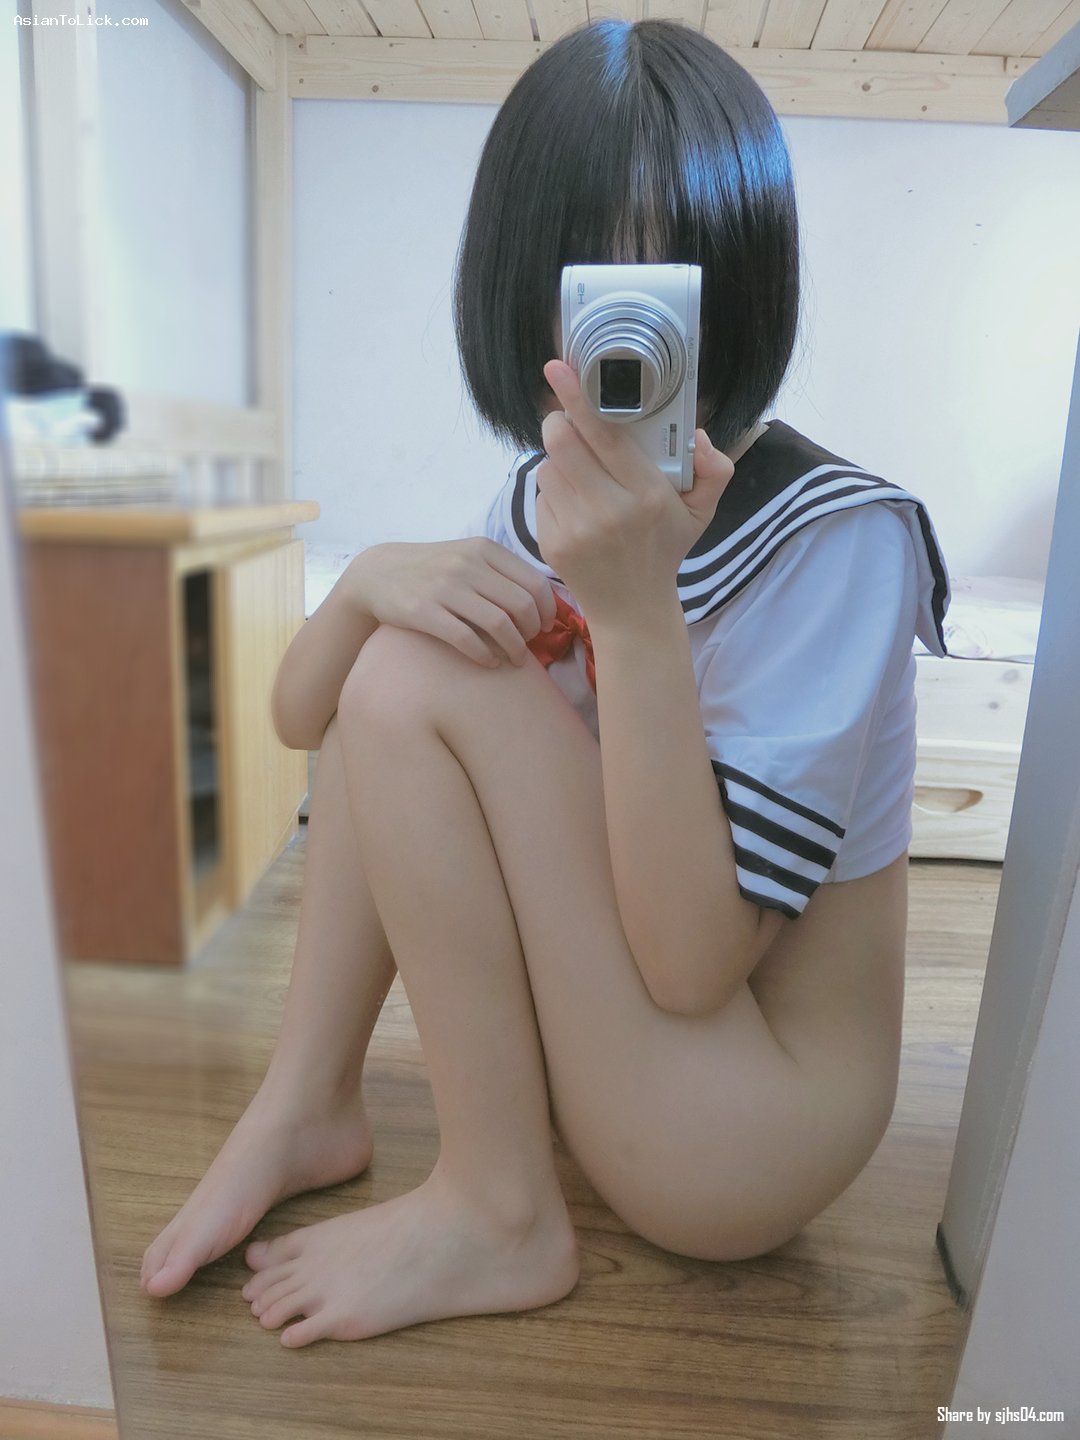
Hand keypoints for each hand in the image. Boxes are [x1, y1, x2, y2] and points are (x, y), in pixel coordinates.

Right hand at [348, 539, 557, 667]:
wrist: (378, 573)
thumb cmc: (433, 570)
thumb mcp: (467, 557)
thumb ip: (501, 572)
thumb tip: (543, 601)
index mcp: (484, 549)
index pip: (534, 582)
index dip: (547, 610)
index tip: (545, 627)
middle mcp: (467, 565)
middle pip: (521, 605)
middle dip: (533, 632)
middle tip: (530, 644)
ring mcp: (445, 588)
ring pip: (499, 624)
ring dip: (514, 648)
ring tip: (516, 660)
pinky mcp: (425, 611)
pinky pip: (466, 639)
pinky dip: (484, 656)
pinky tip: (489, 663)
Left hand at [536, 359, 734, 623]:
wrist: (631, 608)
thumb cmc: (663, 550)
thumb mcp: (701, 512)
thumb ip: (714, 469)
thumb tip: (697, 435)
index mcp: (647, 495)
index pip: (603, 434)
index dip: (578, 397)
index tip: (560, 368)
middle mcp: (608, 511)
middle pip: (561, 442)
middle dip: (560, 421)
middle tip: (571, 421)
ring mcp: (575, 528)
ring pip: (548, 466)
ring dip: (560, 459)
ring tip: (584, 475)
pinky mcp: (551, 542)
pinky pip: (541, 494)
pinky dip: (555, 489)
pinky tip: (576, 504)